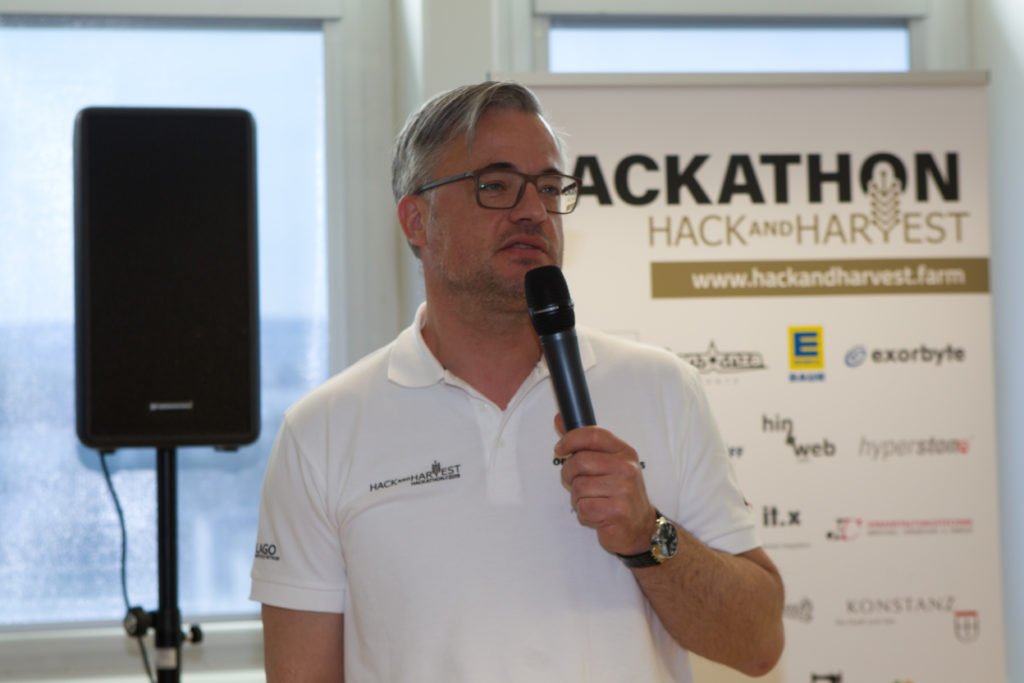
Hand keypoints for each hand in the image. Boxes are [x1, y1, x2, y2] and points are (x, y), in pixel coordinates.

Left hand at [553, 414, 656, 555]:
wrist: (640, 527)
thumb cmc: (619, 492)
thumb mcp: (607, 463)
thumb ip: (583, 442)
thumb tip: (559, 418)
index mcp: (625, 452)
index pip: (593, 435)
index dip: (570, 439)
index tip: (560, 448)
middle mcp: (627, 469)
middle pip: (580, 462)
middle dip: (569, 474)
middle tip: (575, 481)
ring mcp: (624, 490)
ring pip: (578, 486)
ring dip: (577, 496)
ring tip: (592, 499)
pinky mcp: (617, 512)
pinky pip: (583, 507)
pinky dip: (583, 512)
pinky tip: (596, 512)